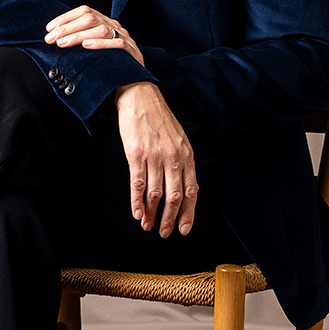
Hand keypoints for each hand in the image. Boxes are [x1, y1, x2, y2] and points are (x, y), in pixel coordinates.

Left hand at [44, 5, 144, 66]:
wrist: (132, 87)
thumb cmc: (107, 69)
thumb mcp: (93, 51)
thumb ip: (80, 41)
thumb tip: (54, 38)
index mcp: (106, 23)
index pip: (85, 11)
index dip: (66, 18)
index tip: (49, 28)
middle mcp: (116, 28)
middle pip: (90, 18)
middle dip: (67, 27)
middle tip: (51, 39)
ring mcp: (125, 38)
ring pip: (102, 29)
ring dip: (79, 35)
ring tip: (63, 43)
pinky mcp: (132, 52)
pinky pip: (117, 44)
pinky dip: (100, 43)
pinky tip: (86, 46)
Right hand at [114, 81, 197, 237]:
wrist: (140, 97)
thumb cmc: (158, 119)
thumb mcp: (178, 139)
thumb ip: (182, 163)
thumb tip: (184, 188)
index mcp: (186, 155)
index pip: (191, 191)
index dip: (188, 213)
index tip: (184, 229)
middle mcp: (173, 158)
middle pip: (175, 196)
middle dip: (170, 219)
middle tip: (166, 233)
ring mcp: (155, 156)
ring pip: (156, 194)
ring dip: (152, 214)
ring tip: (148, 226)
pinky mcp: (136, 154)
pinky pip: (138, 184)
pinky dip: (137, 202)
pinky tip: (137, 213)